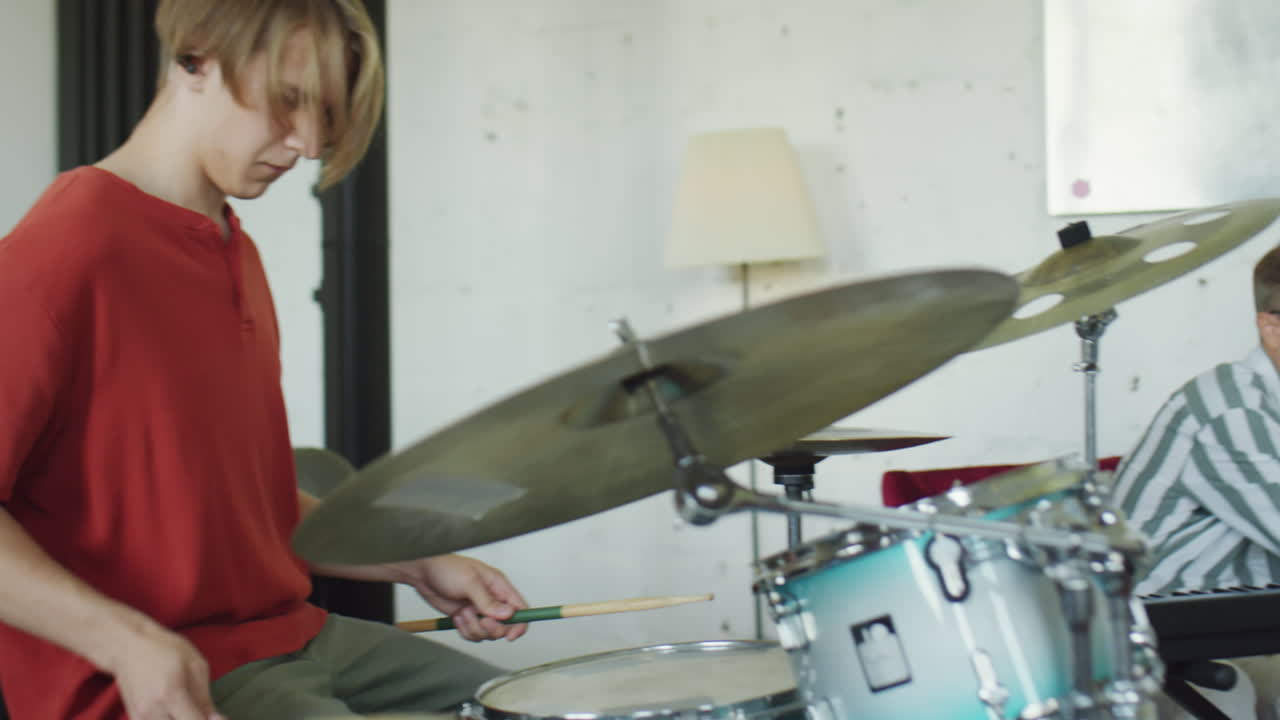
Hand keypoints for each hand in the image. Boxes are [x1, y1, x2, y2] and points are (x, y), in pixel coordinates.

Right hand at [104, 621, 224, 719]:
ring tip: (187, 709)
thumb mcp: (195, 665)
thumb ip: (205, 698)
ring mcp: (140, 718)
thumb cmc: (164, 649)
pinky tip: (173, 711)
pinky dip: (168, 719)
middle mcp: (152, 712)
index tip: (217, 716)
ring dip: (180, 719)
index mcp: (171, 695)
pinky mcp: (134, 719)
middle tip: (200, 711)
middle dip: (193, 719)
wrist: (128, 647)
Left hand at [397, 554, 528, 641]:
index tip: (510, 635)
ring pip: (488, 633)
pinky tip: (457, 617)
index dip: (520, 624)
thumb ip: (488, 600)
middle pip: (505, 626)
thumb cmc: (446, 568)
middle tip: (480, 620)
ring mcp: (480, 611)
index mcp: (499, 586)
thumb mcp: (469, 582)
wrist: (423, 573)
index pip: (520, 608)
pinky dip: (465, 631)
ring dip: (474, 628)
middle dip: (492, 628)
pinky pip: (473, 635)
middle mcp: (493, 600)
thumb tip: (508, 614)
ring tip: (462, 613)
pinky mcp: (467, 619)